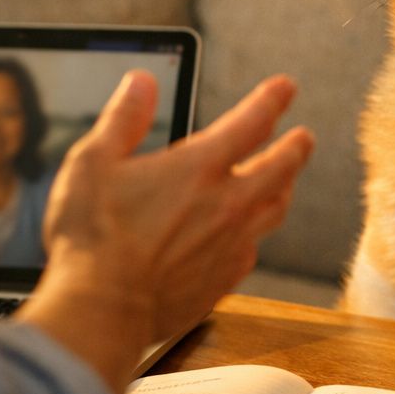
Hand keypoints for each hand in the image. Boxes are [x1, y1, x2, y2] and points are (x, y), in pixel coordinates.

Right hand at [23, 71, 313, 392]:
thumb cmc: (91, 236)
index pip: (252, 121)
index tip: (285, 87)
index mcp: (199, 168)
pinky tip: (246, 237)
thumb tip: (142, 82)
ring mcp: (231, 244)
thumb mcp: (93, 162)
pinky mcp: (223, 280)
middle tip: (304, 137)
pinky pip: (251, 250)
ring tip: (285, 181)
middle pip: (281, 168)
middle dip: (296, 147)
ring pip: (275, 210)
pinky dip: (253, 236)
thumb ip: (123, 119)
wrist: (103, 311)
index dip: (272, 99)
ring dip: (283, 189)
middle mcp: (227, 203)